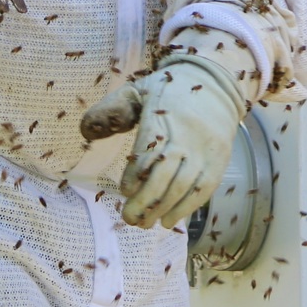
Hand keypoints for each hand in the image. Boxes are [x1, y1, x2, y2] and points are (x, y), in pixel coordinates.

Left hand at [80, 55, 246, 229]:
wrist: (215, 82)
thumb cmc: (169, 89)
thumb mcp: (138, 89)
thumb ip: (112, 109)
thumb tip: (86, 132)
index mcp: (164, 116)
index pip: (148, 152)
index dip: (134, 176)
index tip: (125, 190)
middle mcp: (188, 134)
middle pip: (165, 176)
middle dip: (145, 202)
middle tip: (129, 218)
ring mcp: (206, 148)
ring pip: (184, 186)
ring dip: (163, 210)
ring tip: (146, 223)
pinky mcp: (220, 159)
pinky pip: (204, 189)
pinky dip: (187, 208)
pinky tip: (170, 220)